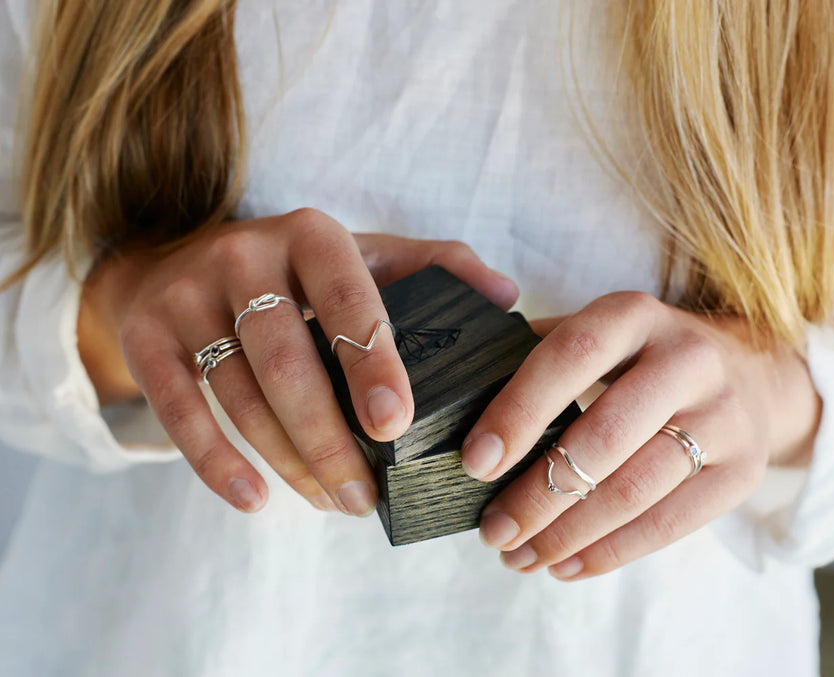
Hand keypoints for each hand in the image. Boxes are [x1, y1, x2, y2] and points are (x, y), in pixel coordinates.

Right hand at [78, 208, 517, 514]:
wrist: (180, 260)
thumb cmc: (296, 271)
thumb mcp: (364, 253)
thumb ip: (435, 267)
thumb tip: (506, 298)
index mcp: (310, 236)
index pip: (348, 297)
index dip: (372, 361)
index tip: (396, 427)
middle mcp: (244, 255)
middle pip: (286, 359)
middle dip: (327, 436)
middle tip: (366, 497)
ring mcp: (188, 294)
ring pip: (238, 392)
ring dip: (287, 459)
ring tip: (332, 502)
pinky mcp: (147, 333)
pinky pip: (177, 406)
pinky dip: (214, 461)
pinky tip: (253, 500)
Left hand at [460, 292, 820, 579]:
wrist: (751, 373)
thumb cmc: (641, 358)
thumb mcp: (598, 334)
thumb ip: (537, 357)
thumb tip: (459, 405)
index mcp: (635, 315)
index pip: (571, 358)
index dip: (519, 411)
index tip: (476, 463)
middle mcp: (688, 358)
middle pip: (603, 437)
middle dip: (537, 494)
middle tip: (492, 531)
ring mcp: (724, 416)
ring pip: (634, 490)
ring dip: (566, 535)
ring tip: (518, 557)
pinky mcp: (743, 471)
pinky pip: (669, 525)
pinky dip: (609, 553)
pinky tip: (565, 565)